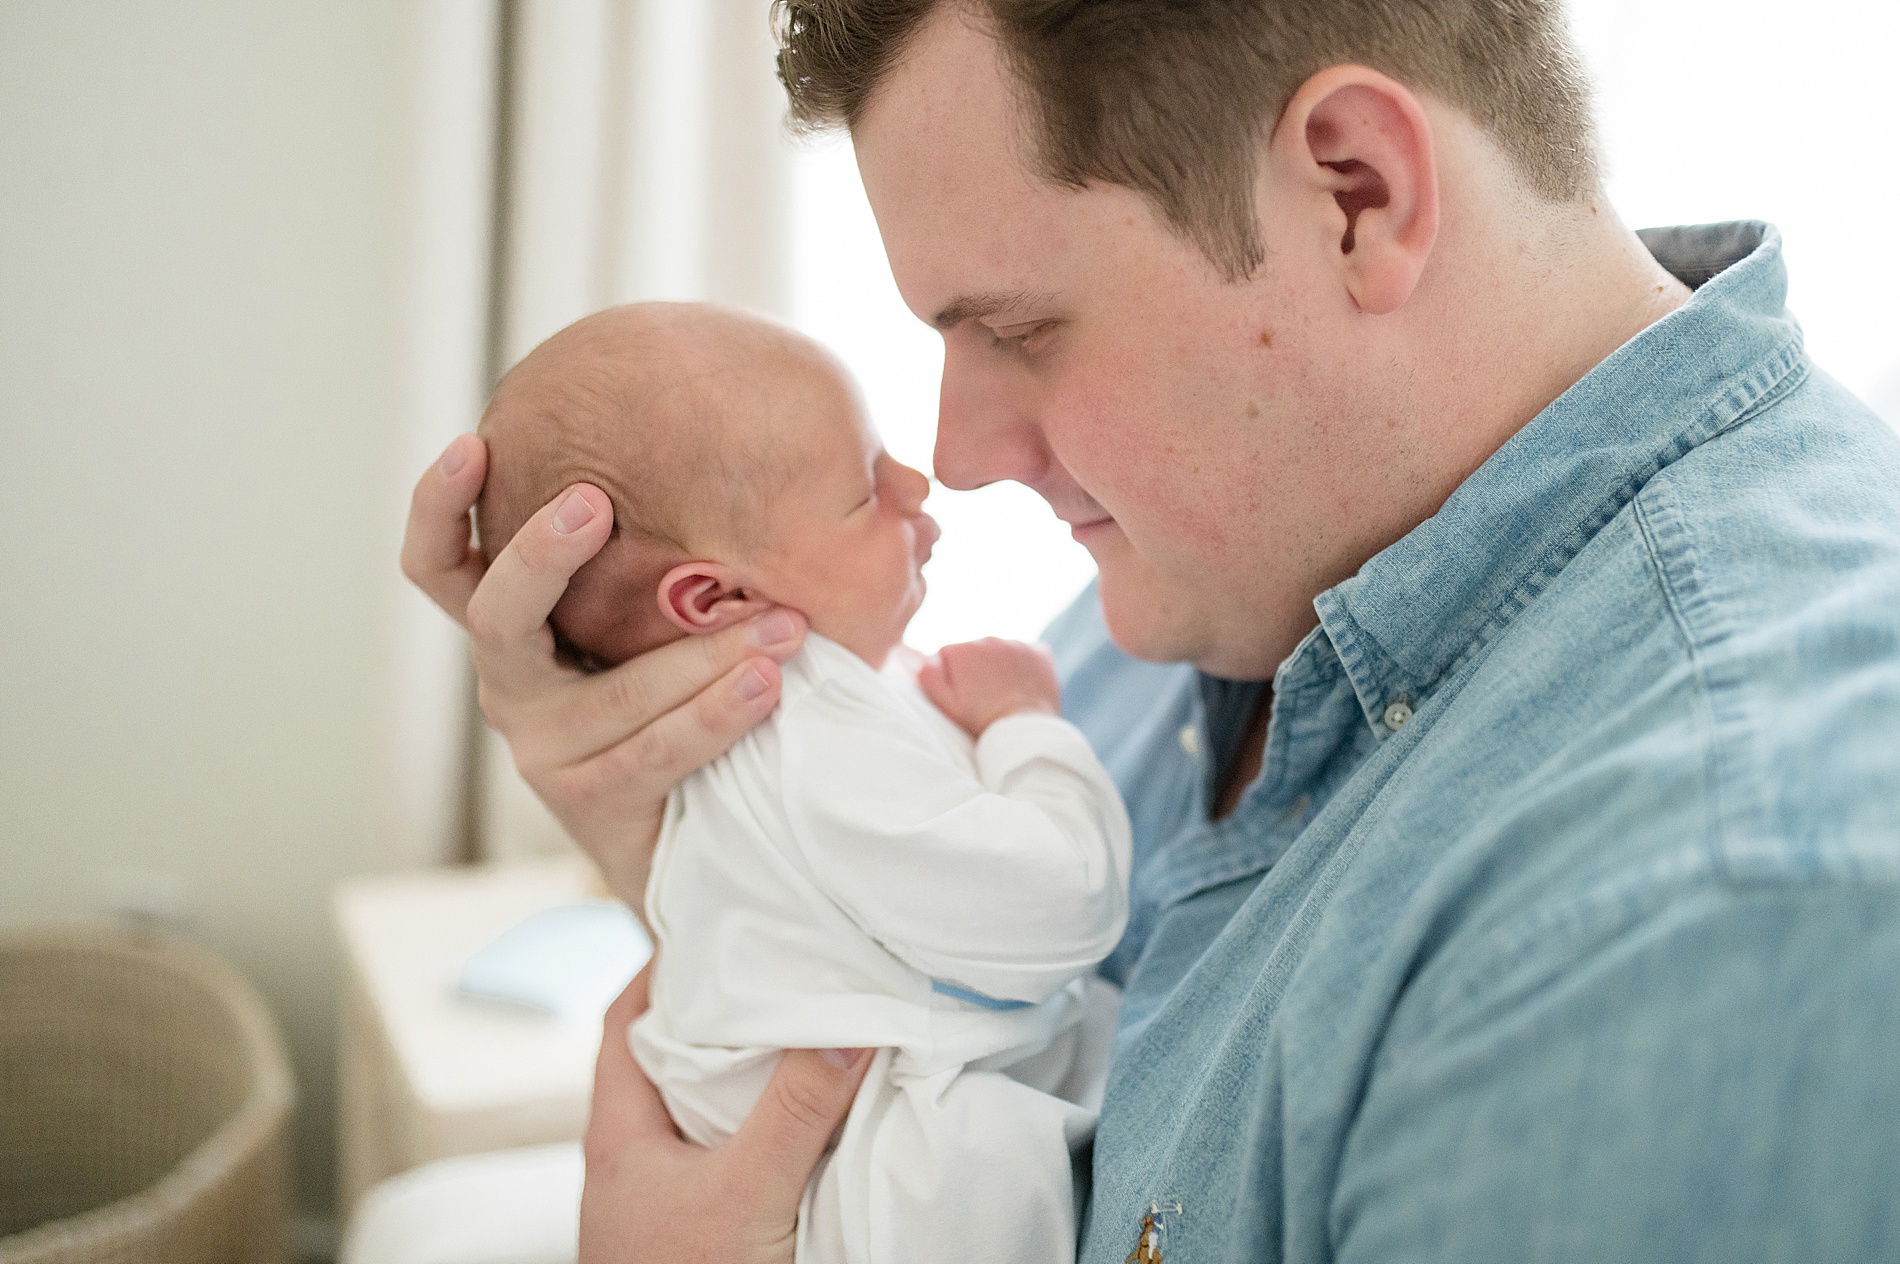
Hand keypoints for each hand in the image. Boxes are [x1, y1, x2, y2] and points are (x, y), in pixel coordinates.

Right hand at [399, 434, 806, 900]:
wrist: (690, 844)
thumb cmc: (685, 701)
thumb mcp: (662, 624)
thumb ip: (678, 562)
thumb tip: (789, 467)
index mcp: (515, 633)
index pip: (443, 566)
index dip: (439, 508)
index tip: (471, 444)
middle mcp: (512, 685)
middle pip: (495, 612)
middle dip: (541, 552)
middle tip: (594, 499)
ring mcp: (543, 749)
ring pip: (620, 692)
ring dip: (709, 653)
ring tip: (782, 624)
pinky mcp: (586, 801)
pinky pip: (654, 753)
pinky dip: (715, 716)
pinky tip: (766, 686)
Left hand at [580, 969, 872, 1262]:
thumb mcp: (746, 1194)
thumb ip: (795, 1115)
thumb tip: (848, 1034)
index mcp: (617, 1133)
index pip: (622, 1022)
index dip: (660, 970)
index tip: (705, 933)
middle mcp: (628, 1158)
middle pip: (662, 1060)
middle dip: (714, 1018)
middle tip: (765, 979)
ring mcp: (654, 1195)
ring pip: (692, 1110)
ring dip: (736, 1077)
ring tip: (790, 1040)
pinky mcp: (685, 1226)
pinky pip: (717, 1154)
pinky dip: (751, 1128)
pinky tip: (793, 1129)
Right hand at [917, 637, 1061, 738]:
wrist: (1023, 729)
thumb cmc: (981, 719)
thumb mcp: (946, 704)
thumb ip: (929, 676)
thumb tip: (927, 658)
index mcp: (963, 649)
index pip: (951, 655)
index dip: (955, 676)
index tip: (965, 694)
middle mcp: (990, 639)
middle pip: (976, 650)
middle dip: (978, 668)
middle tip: (984, 695)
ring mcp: (1017, 644)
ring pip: (1001, 651)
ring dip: (1000, 666)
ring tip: (1003, 691)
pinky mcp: (1040, 652)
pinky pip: (1026, 653)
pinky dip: (1023, 665)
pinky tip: (1021, 684)